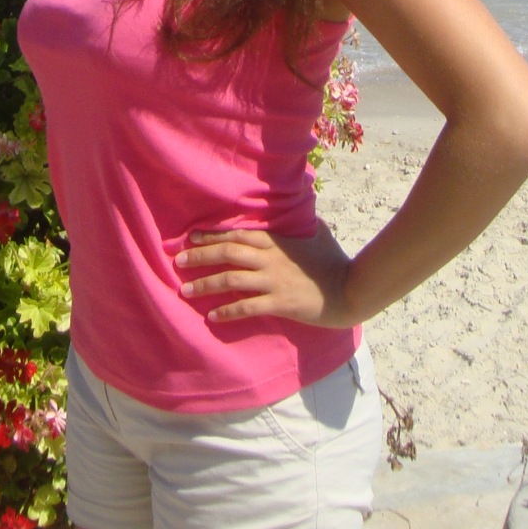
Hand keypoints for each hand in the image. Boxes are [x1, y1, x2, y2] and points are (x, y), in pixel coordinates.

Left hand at [174, 221, 353, 327]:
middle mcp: (270, 258)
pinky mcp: (279, 303)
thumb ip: (298, 225)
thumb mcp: (314, 234)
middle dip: (200, 256)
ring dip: (206, 284)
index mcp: (275, 241)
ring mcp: (273, 281)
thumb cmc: (332, 260)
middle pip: (227, 253)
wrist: (349, 289)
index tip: (190, 237)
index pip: (236, 234)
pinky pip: (247, 307)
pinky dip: (227, 311)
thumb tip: (294, 211)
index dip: (211, 235)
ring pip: (231, 279)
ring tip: (185, 291)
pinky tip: (212, 317)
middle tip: (179, 261)